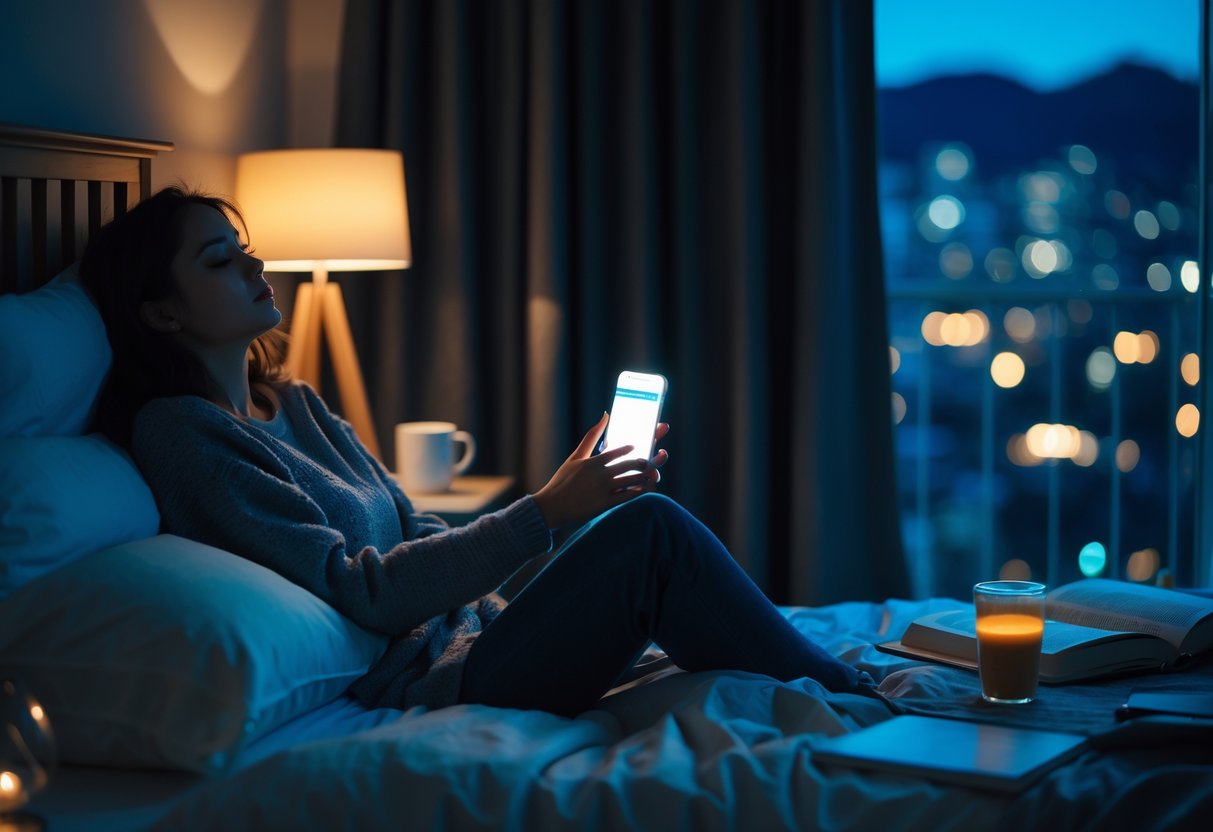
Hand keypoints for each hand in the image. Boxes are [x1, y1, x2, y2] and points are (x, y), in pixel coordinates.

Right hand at [532, 414, 669, 527]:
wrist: (552, 506)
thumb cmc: (563, 479)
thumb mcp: (576, 456)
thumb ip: (591, 436)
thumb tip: (605, 415)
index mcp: (593, 461)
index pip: (618, 452)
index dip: (630, 450)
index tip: (635, 449)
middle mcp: (600, 474)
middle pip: (629, 466)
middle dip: (642, 464)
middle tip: (647, 463)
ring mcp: (603, 489)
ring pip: (631, 480)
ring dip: (643, 478)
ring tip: (649, 476)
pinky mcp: (604, 504)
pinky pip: (626, 496)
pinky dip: (637, 492)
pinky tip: (641, 490)